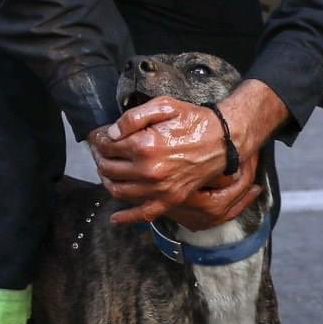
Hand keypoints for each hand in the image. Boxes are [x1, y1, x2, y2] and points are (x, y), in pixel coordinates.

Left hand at [88, 98, 260, 227]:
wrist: (223, 140)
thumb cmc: (194, 120)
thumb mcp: (164, 105)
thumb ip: (133, 117)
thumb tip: (111, 134)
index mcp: (145, 145)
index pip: (107, 145)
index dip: (99, 138)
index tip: (99, 135)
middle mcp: (148, 171)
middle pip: (108, 167)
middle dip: (100, 156)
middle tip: (101, 150)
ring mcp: (159, 189)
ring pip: (118, 190)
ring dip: (106, 179)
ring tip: (107, 168)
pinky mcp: (169, 200)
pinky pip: (142, 214)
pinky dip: (126, 217)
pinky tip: (115, 218)